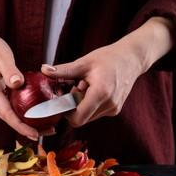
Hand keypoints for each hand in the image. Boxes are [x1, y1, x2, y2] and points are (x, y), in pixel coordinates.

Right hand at [0, 9, 47, 139]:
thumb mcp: (1, 55)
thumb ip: (9, 69)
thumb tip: (18, 83)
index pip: (6, 113)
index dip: (20, 126)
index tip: (34, 134)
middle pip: (9, 119)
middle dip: (27, 129)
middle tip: (48, 132)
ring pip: (9, 115)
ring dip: (25, 124)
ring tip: (45, 128)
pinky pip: (10, 108)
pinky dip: (22, 114)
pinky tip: (35, 115)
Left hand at [41, 17, 175, 126]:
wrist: (132, 58)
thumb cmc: (108, 58)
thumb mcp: (84, 62)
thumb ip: (63, 70)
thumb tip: (43, 70)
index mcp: (101, 93)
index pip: (78, 118)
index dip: (66, 112)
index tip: (64, 98)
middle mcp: (109, 105)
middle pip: (81, 118)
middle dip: (73, 107)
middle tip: (75, 88)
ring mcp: (114, 109)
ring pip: (88, 116)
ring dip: (82, 105)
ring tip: (86, 86)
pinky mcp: (115, 110)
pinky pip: (96, 113)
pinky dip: (90, 104)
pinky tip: (94, 89)